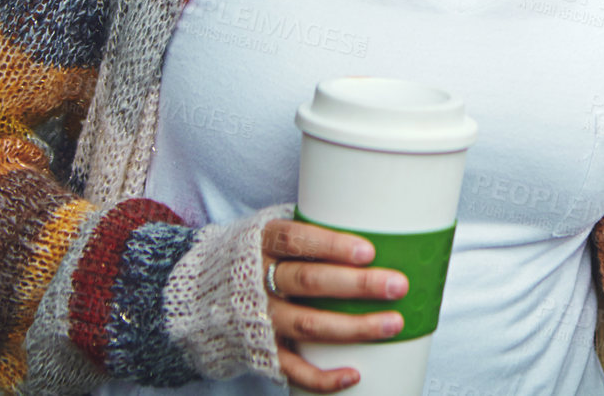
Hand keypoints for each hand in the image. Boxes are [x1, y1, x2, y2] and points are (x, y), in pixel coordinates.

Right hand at [262, 218, 410, 392]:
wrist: (204, 292)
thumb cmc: (260, 255)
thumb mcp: (272, 232)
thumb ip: (310, 231)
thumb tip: (374, 226)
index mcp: (262, 243)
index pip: (295, 240)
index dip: (331, 246)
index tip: (369, 251)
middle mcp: (258, 282)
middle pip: (309, 282)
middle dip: (357, 284)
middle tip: (398, 285)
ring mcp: (260, 318)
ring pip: (308, 324)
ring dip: (354, 327)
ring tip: (393, 324)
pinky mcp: (262, 349)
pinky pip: (292, 368)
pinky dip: (323, 377)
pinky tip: (354, 375)